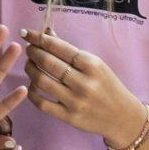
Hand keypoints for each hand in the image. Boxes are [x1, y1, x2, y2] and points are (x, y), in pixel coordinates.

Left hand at [23, 29, 146, 147]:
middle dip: (33, 52)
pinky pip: (42, 103)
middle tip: (28, 49)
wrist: (122, 116)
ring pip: (41, 81)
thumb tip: (46, 32)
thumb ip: (69, 50)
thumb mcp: (95, 64)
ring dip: (30, 70)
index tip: (26, 33)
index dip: (39, 38)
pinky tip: (32, 85)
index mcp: (92, 64)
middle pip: (48, 62)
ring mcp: (75, 101)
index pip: (58, 46)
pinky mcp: (69, 117)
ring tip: (30, 65)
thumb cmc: (107, 85)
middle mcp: (83, 82)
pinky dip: (32, 92)